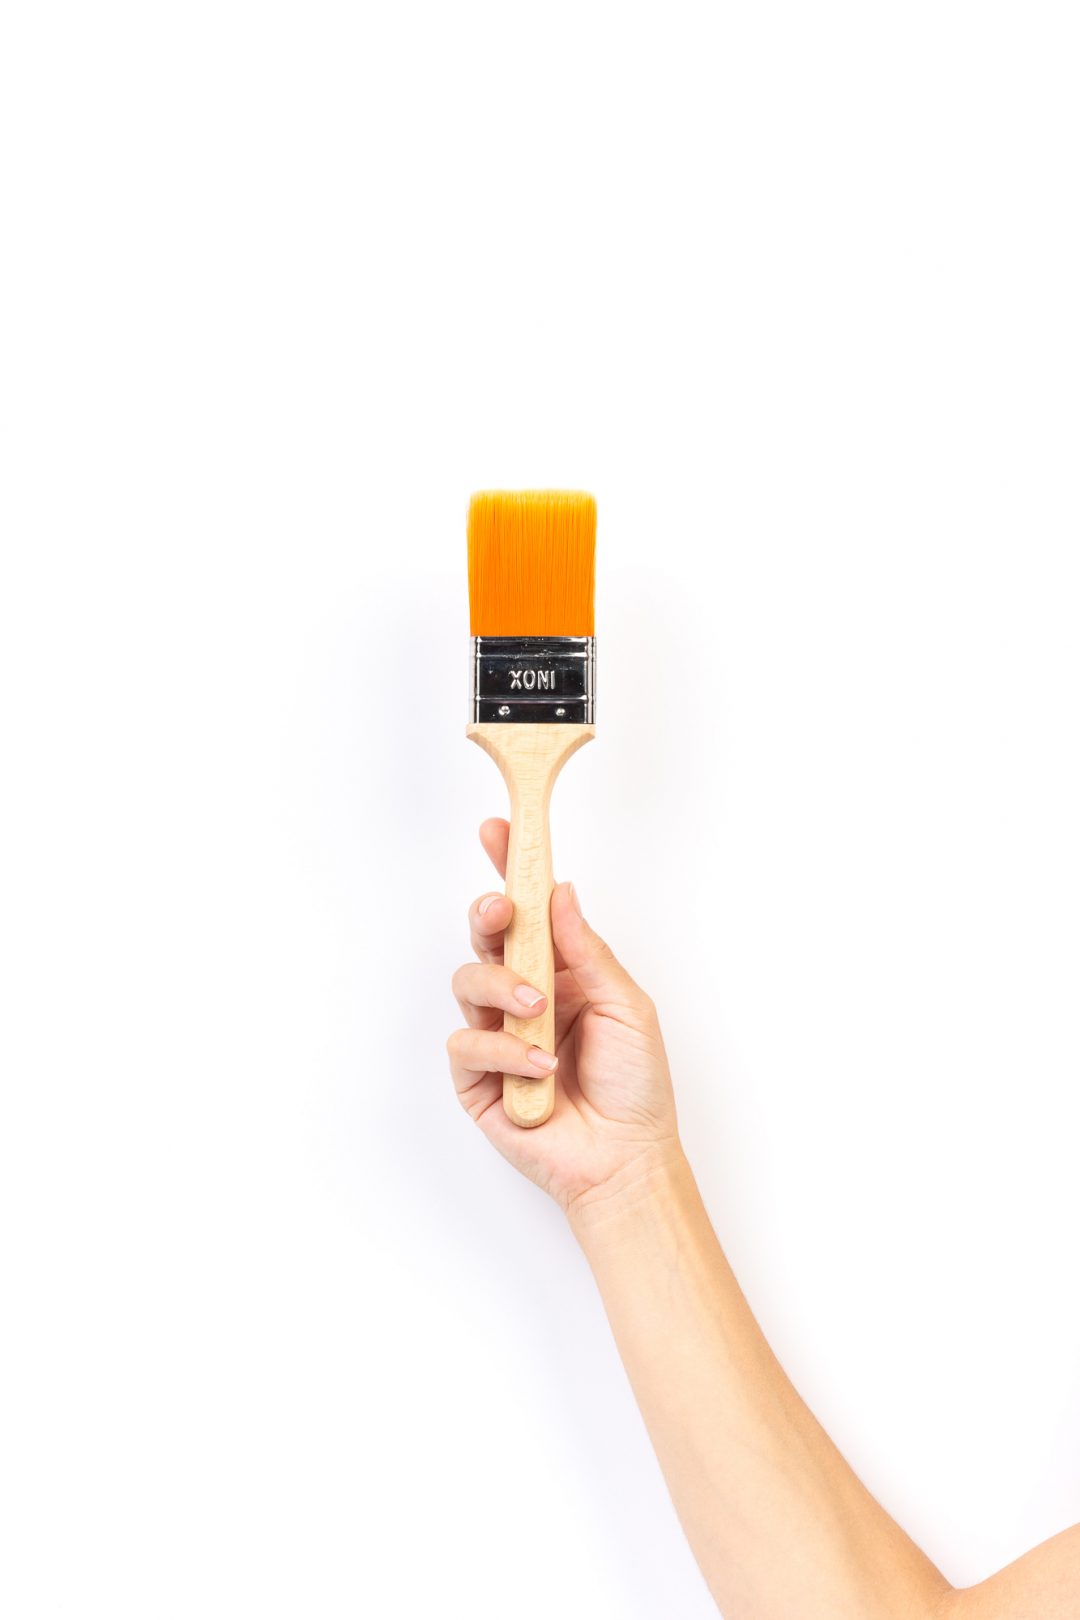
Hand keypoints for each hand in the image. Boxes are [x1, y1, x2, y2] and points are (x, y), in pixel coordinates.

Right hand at [447, 818, 682, 1221]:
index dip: (509, 872)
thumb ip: (587, 950)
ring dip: (501, 989)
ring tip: (537, 1011)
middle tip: (502, 915)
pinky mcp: (477, 1078)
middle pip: (485, 939)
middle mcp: (524, 998)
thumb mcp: (626, 1005)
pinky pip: (466, 1044)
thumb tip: (560, 891)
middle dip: (487, 916)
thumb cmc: (636, 1086)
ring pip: (467, 984)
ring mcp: (497, 1036)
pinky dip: (503, 1050)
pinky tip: (539, 1067)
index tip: (497, 832)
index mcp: (562, 973)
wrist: (625, 1159)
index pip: (527, 915)